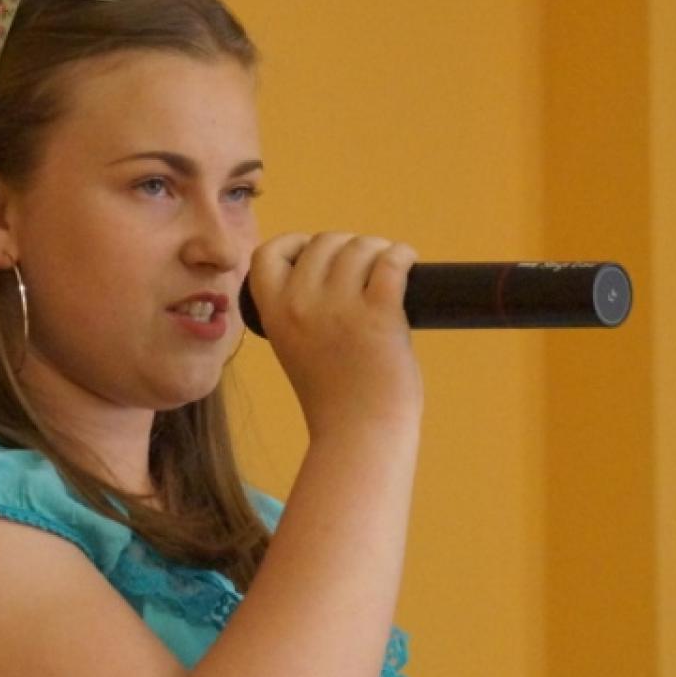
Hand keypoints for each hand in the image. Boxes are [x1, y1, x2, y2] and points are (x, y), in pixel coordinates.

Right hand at [246, 232, 421, 436]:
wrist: (359, 434)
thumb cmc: (334, 401)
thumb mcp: (296, 350)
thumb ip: (303, 317)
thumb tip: (339, 280)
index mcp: (274, 314)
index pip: (267, 254)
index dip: (293, 244)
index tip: (314, 252)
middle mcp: (301, 303)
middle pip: (323, 242)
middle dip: (348, 246)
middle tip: (367, 267)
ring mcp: (339, 307)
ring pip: (359, 247)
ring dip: (378, 249)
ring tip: (390, 265)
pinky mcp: (379, 312)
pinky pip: (390, 262)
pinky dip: (402, 255)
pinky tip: (408, 262)